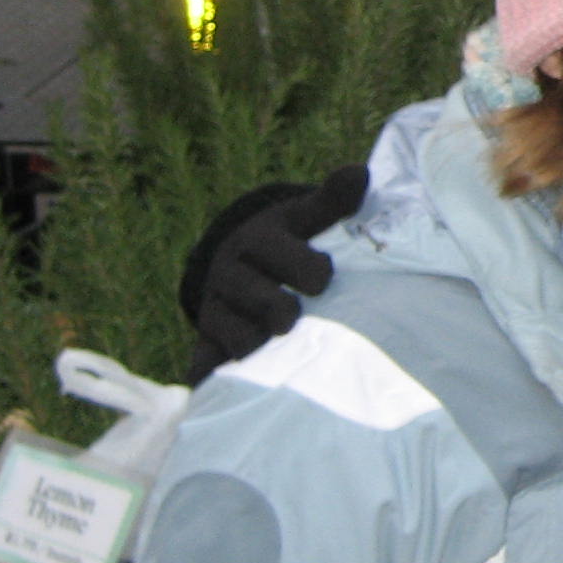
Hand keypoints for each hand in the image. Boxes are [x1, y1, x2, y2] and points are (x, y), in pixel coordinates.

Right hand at [180, 166, 367, 380]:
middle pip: (253, 295)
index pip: (277, 251)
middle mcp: (232, 274)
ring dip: (256, 345)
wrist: (243, 261)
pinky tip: (222, 388)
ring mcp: (218, 309)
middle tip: (294, 319)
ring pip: (234, 334)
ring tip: (282, 353)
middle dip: (277, 307)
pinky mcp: (209, 340)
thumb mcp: (308, 216)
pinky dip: (212, 376)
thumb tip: (358, 173)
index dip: (302, 266)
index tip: (325, 276)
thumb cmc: (292, 240)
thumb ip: (333, 199)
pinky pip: (204, 362)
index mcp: (258, 240)